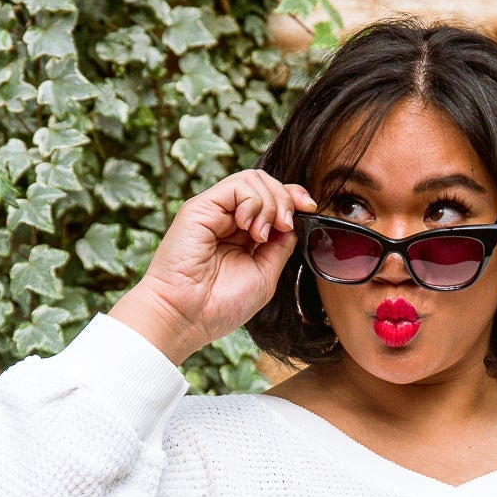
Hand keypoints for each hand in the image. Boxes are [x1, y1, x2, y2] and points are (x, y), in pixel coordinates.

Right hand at [107, 169, 316, 364]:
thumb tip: (295, 222)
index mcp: (243, 235)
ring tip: (261, 235)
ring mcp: (214, 211)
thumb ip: (280, 246)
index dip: (293, 197)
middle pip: (266, 183)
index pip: (272, 199)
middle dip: (285, 199)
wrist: (188, 317)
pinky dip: (253, 202)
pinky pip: (237, 185)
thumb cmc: (220, 305)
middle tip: (283, 226)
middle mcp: (228, 219)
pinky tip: (249, 227)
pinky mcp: (200, 207)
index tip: (309, 209)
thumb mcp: (265, 275)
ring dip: (270, 203)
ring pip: (254, 179)